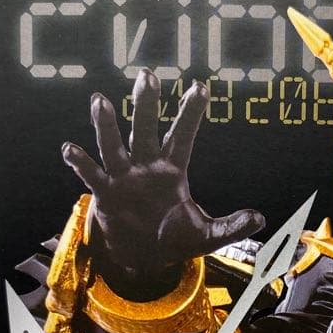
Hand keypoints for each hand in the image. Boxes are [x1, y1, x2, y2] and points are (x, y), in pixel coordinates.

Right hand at [62, 69, 264, 292]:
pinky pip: (92, 173)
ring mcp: (124, 177)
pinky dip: (81, 162)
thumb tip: (261, 220)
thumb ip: (232, 227)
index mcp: (173, 170)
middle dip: (146, 104)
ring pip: (114, 145)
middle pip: (145, 129)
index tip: (200, 88)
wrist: (144, 258)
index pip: (183, 136)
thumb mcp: (208, 237)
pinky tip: (70, 148)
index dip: (190, 113)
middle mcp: (147, 166)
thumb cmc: (175, 239)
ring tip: (100, 100)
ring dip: (107, 125)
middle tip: (147, 75)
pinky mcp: (105, 193)